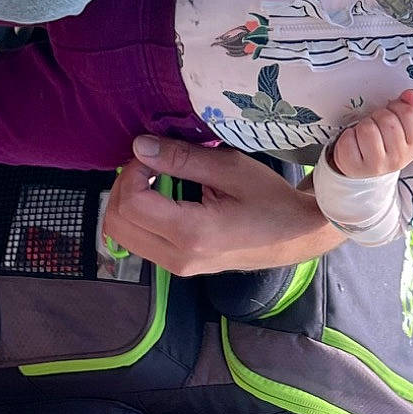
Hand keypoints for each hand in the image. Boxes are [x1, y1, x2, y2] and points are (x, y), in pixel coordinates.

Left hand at [101, 137, 342, 275]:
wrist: (296, 235)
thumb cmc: (269, 198)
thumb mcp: (230, 168)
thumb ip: (183, 157)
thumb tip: (140, 146)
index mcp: (191, 233)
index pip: (131, 204)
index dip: (131, 172)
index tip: (151, 153)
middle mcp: (178, 258)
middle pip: (116, 224)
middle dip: (123, 186)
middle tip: (148, 162)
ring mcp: (178, 267)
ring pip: (122, 236)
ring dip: (127, 202)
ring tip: (154, 176)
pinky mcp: (180, 266)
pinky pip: (139, 241)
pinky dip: (137, 216)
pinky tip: (160, 195)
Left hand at [328, 91, 412, 178]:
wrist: (364, 168)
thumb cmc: (383, 144)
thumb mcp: (400, 128)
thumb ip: (409, 110)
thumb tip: (411, 95)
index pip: (409, 114)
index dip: (397, 106)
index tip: (391, 110)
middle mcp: (398, 158)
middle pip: (387, 120)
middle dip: (378, 115)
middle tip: (376, 122)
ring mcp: (377, 164)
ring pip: (367, 129)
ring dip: (363, 125)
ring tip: (365, 133)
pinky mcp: (355, 166)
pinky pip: (349, 139)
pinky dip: (348, 136)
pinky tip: (354, 141)